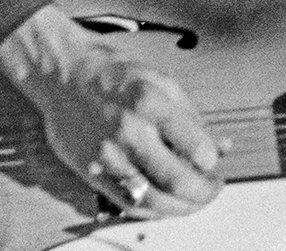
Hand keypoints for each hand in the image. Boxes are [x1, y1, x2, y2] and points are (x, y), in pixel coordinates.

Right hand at [0, 5, 219, 217]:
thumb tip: (219, 146)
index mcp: (150, 102)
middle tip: (212, 188)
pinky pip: (127, 204)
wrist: (66, 76)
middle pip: (176, 179)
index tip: (214, 162)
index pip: (194, 144)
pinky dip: (153, 210)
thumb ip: (192, 117)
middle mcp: (128, 130)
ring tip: (193, 199)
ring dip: (181, 207)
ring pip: (153, 199)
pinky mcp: (92, 172)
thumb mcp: (163, 82)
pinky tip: (166, 202)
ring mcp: (108, 155)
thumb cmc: (115, 76)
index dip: (212, 161)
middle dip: (203, 192)